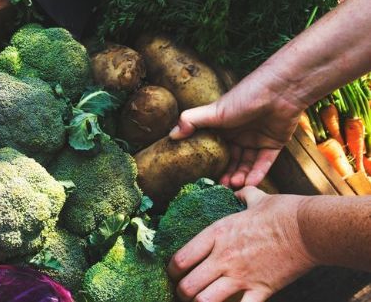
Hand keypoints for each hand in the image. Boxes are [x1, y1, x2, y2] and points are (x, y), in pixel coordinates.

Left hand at [168, 187, 316, 301]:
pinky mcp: (261, 290)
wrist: (308, 228)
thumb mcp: (255, 198)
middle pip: (187, 285)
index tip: (174, 273)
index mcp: (216, 234)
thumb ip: (242, 196)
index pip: (180, 259)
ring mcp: (241, 276)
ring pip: (205, 301)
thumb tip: (239, 191)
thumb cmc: (282, 211)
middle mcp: (223, 257)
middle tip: (185, 293)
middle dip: (182, 293)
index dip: (171, 271)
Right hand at [169, 71, 303, 187]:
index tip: (204, 177)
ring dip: (241, 176)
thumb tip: (171, 135)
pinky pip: (264, 162)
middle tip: (222, 187)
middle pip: (231, 159)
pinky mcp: (274, 144)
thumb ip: (191, 121)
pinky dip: (257, 173)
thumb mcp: (213, 111)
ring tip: (235, 186)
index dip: (210, 163)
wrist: (279, 91)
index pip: (214, 149)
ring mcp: (256, 139)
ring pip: (247, 164)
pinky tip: (250, 183)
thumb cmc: (244, 97)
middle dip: (226, 174)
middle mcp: (238, 134)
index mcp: (223, 126)